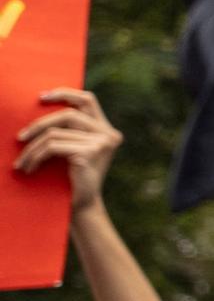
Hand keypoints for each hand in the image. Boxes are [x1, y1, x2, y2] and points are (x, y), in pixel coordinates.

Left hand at [14, 87, 122, 213]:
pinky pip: (53, 147)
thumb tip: (42, 107)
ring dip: (32, 148)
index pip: (87, 100)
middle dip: (39, 124)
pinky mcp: (90, 153)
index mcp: (106, 130)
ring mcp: (101, 143)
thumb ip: (69, 131)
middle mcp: (108, 134)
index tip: (41, 97)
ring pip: (55, 133)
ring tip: (21, 162)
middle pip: (68, 114)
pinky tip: (29, 168)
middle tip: (19, 137)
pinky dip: (35, 157)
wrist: (81, 207)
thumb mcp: (73, 150)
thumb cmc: (72, 179)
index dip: (65, 93)